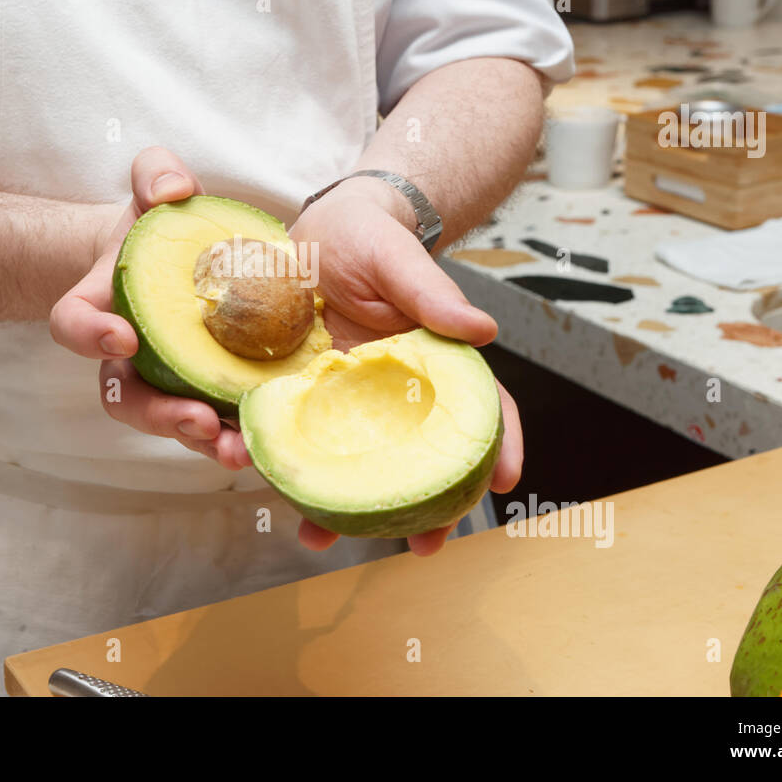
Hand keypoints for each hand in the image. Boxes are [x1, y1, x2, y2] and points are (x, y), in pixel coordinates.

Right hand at [49, 147, 252, 469]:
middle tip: (195, 418)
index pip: (72, 324)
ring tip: (236, 450)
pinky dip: (238, 438)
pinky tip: (265, 445)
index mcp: (100, 305)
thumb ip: (156, 175)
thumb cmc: (166, 225)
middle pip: (124, 399)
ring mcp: (166, 381)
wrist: (193, 255)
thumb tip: (172, 192)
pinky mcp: (207, 394)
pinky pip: (216, 425)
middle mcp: (125, 356)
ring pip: (172, 423)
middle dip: (158, 414)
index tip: (123, 338)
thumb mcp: (158, 188)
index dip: (88, 335)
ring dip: (201, 441)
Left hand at [288, 177, 524, 555]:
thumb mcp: (395, 257)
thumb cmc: (367, 236)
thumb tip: (482, 328)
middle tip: (428, 549)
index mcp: (430, 359)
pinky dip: (292, 469)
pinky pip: (299, 439)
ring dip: (345, 506)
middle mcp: (392, 390)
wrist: (311, 232)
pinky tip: (279, 492)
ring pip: (355, 460)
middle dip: (428, 507)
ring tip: (323, 540)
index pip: (477, 405)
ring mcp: (345, 399)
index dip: (498, 443)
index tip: (503, 483)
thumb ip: (430, 292)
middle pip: (418, 454)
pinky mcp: (300, 396)